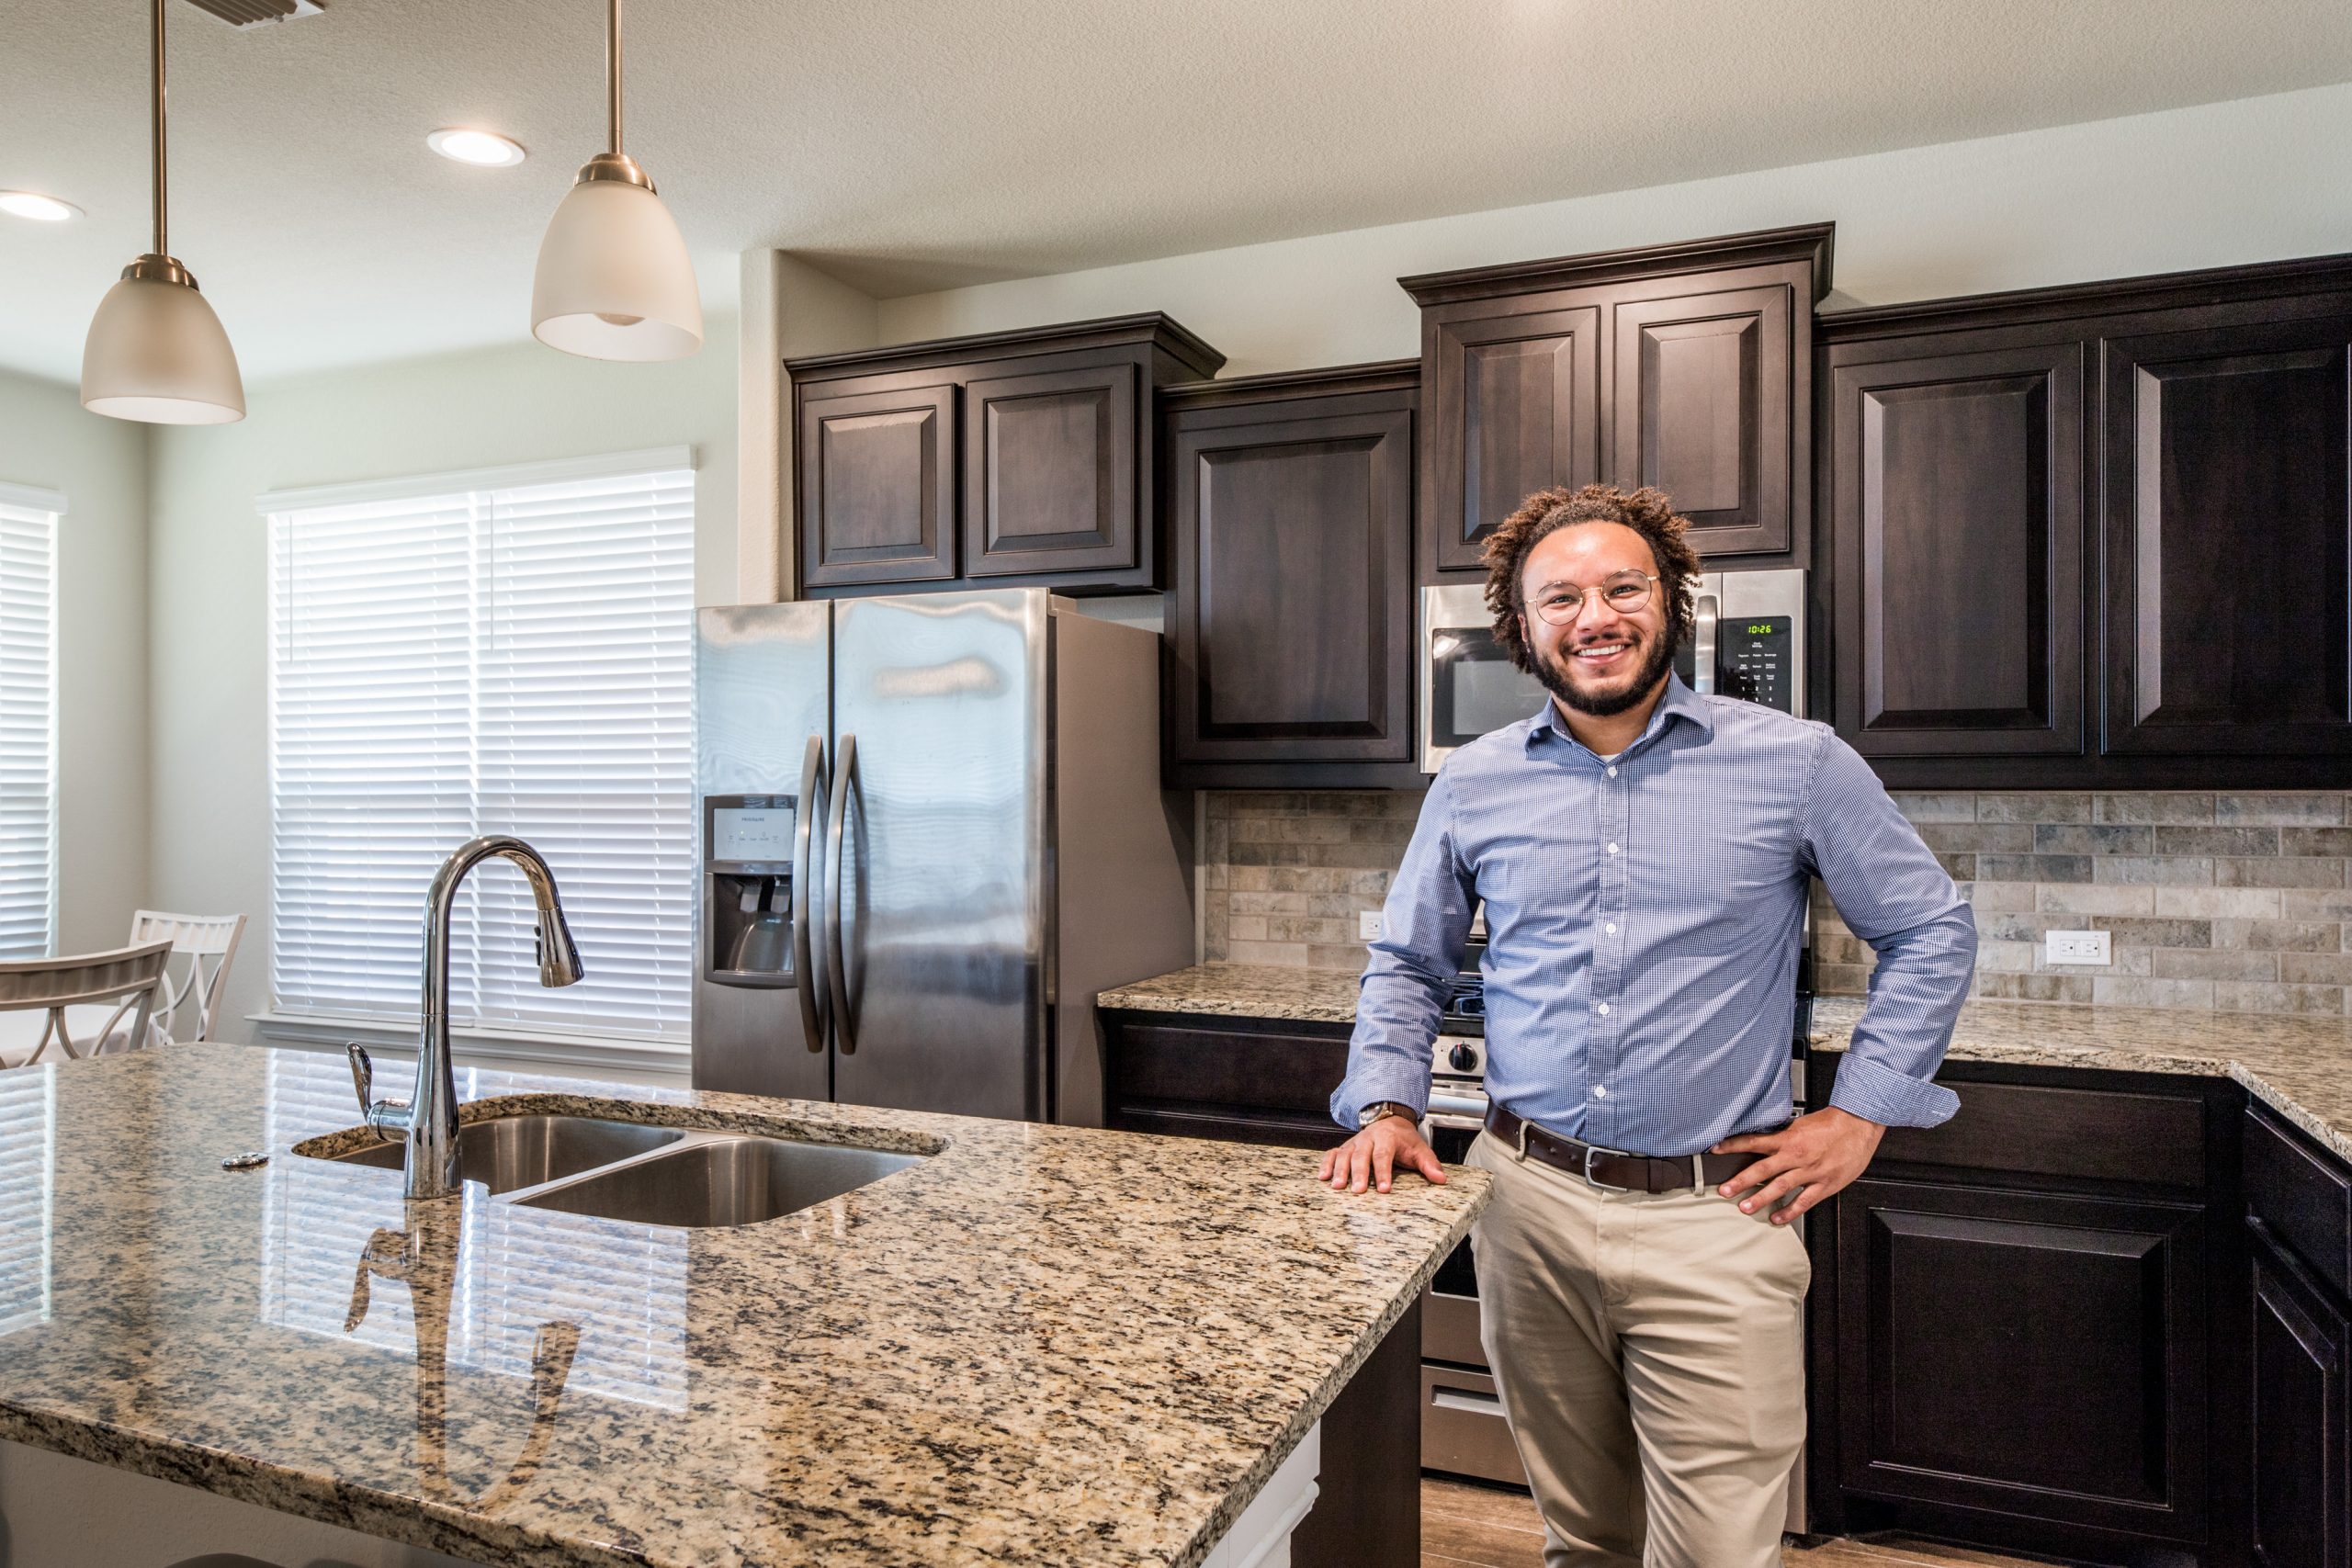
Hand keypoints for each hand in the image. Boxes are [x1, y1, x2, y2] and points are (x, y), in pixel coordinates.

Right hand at [1317, 1115, 1447, 1194]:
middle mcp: (1368, 1138)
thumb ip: (1429, 1164)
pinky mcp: (1345, 1147)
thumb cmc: (1404, 1139)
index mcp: (1387, 1137)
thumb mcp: (1420, 1149)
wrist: (1390, 1121)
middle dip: (1359, 1174)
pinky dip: (1326, 1164)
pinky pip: (1332, 1153)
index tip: (1385, 1189)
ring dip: (1340, 1170)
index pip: (1384, 1155)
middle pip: (1361, 1155)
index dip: (1383, 1172)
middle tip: (1358, 1191)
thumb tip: (1440, 1179)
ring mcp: (1354, 1142)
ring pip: (1344, 1154)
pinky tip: (1323, 1177)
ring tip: (1338, 1187)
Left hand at [1710, 1106, 1883, 1223]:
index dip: (1732, 1145)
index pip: (1754, 1141)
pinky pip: (1804, 1201)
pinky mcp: (1825, 1184)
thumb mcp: (1800, 1123)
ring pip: (1781, 1188)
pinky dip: (1790, 1211)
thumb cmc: (1831, 1123)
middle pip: (1762, 1170)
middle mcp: (1795, 1156)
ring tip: (1745, 1208)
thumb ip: (1783, 1134)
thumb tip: (1763, 1138)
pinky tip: (1778, 1218)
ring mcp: (1810, 1172)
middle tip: (1725, 1190)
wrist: (1859, 1125)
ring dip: (1761, 1199)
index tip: (1715, 1149)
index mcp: (1788, 1138)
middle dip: (1741, 1181)